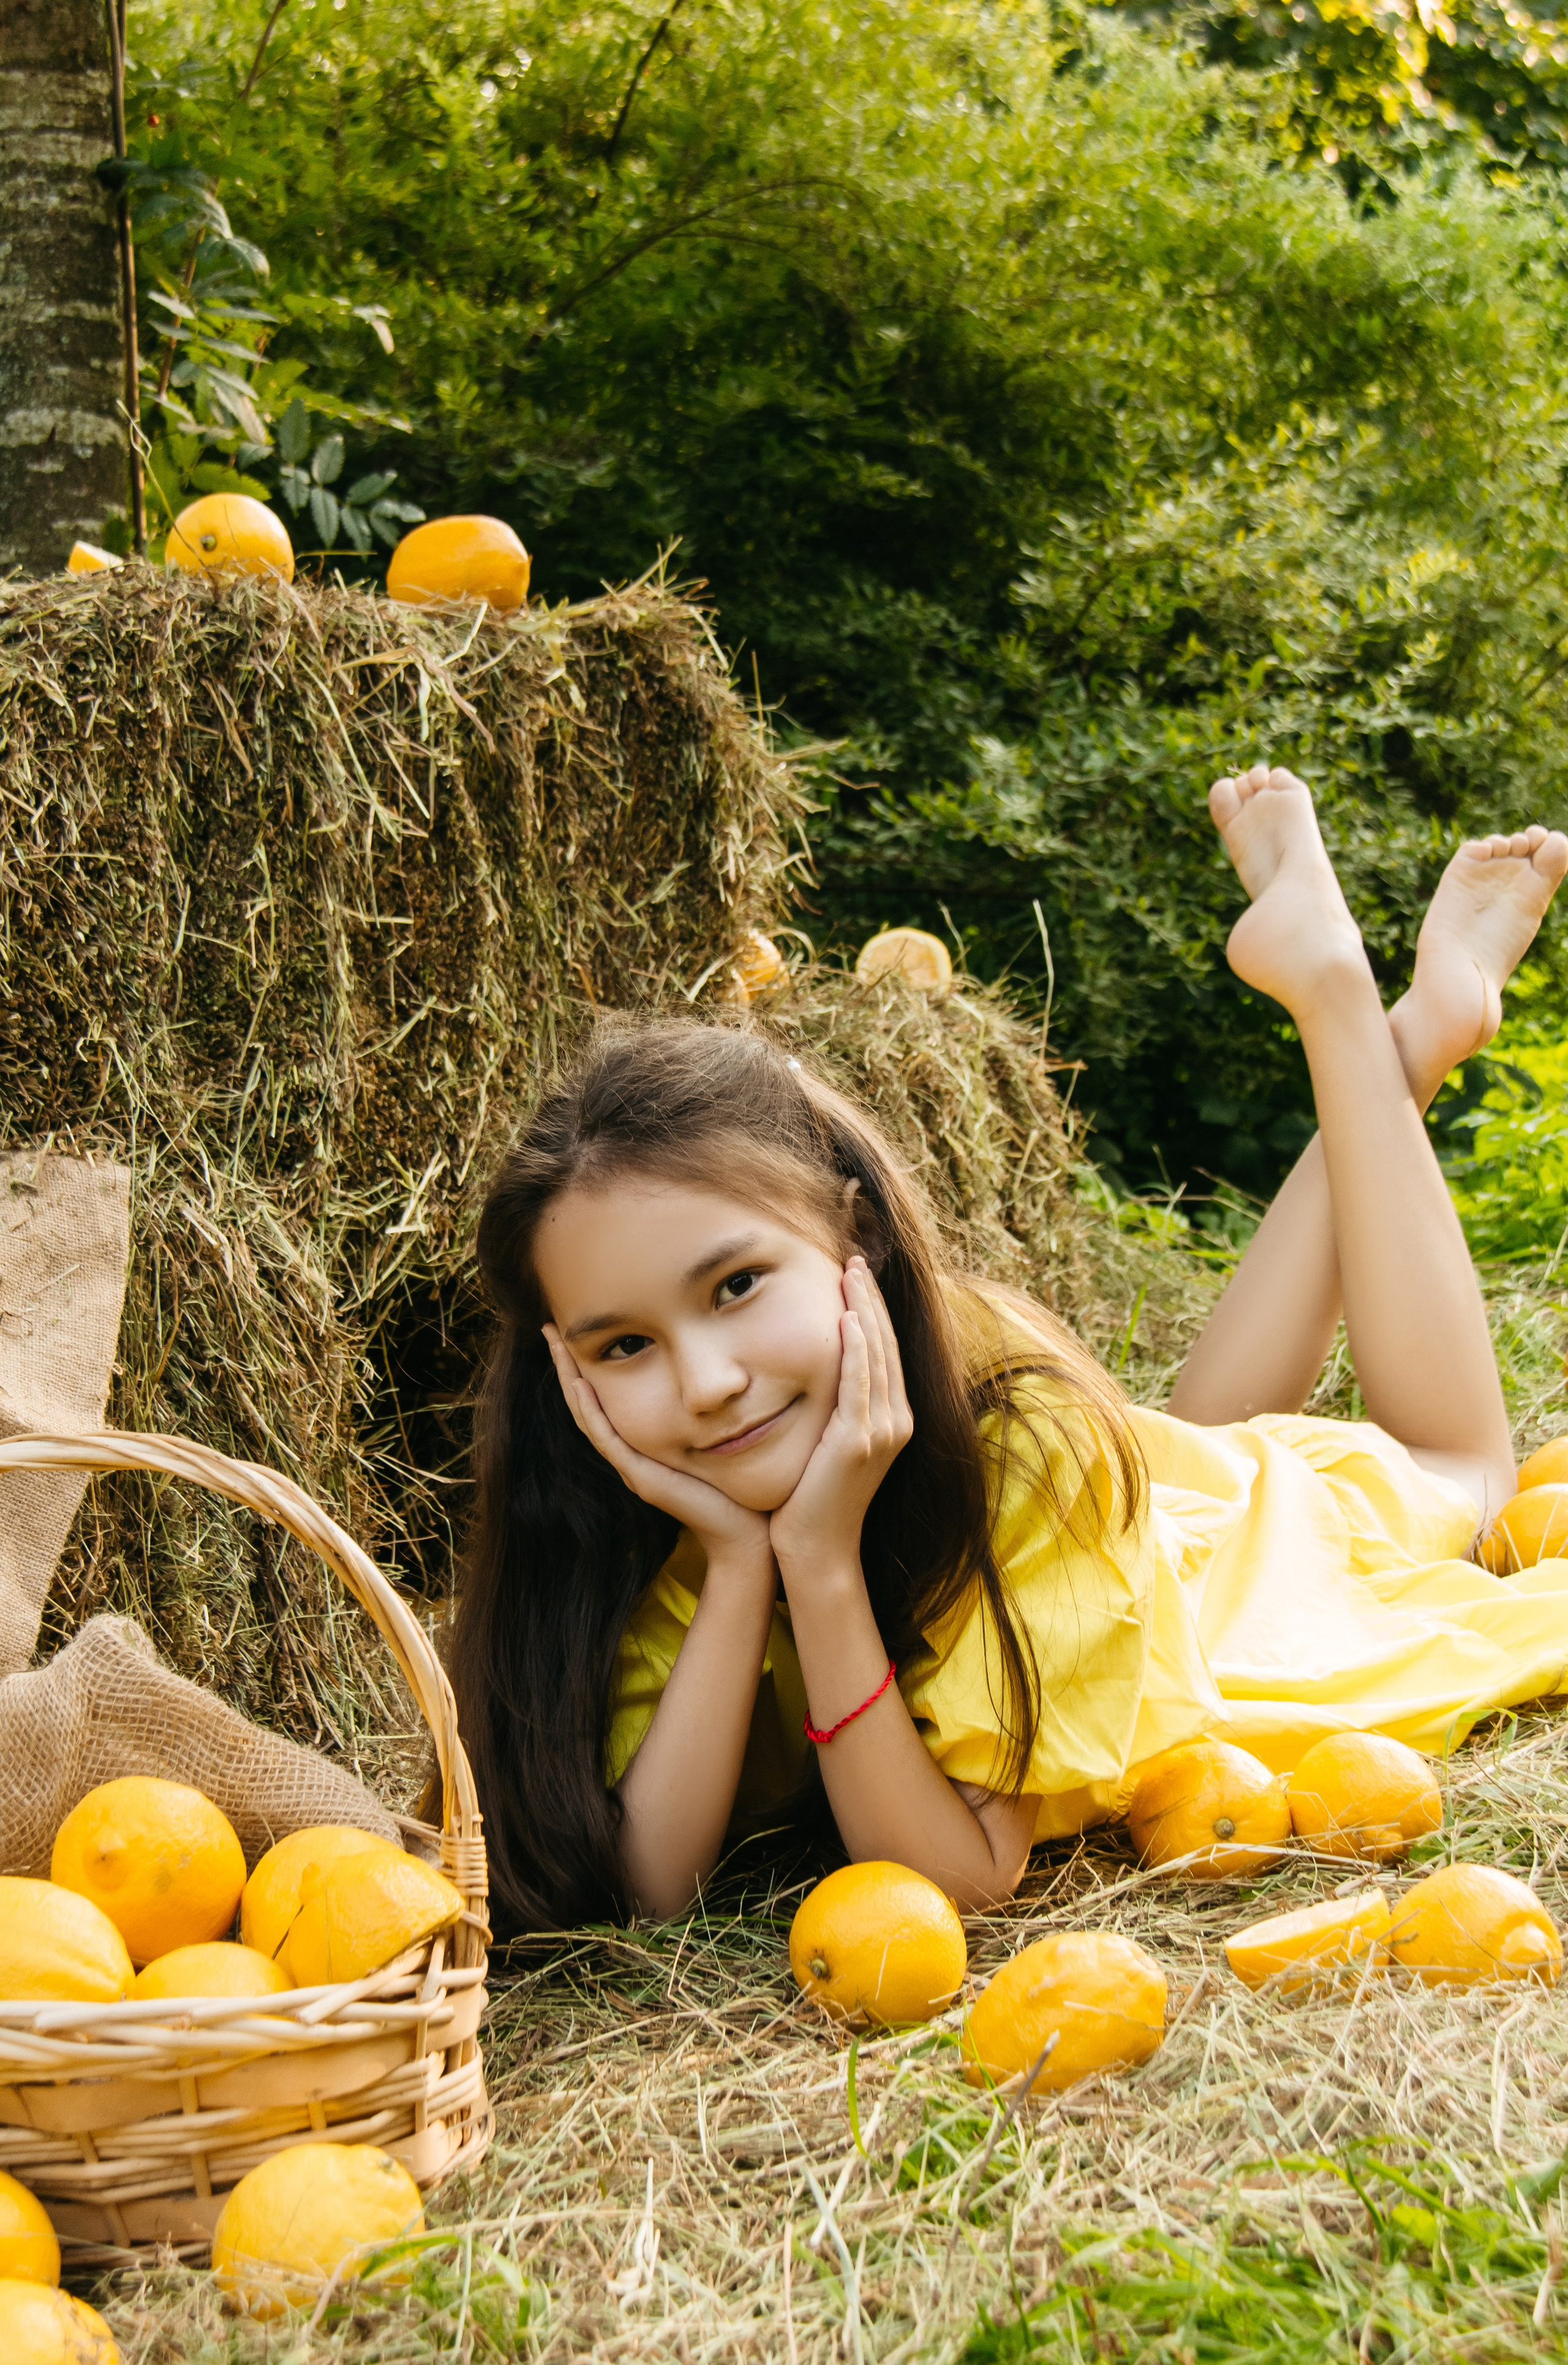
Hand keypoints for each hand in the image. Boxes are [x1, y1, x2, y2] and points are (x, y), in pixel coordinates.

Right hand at [543, 1327, 773, 1566]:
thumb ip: (706, 1410)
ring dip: (570, 1380)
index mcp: (642, 1445)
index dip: (583, 1365)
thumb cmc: (739, 1486)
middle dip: (567, 1365)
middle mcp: (629, 1455)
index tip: (572, 1330)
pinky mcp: (642, 1479)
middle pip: (585, 1403)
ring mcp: (632, 1468)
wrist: (747, 1534)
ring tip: (556, 1345)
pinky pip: (608, 1440)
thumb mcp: (717, 1435)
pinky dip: (592, 1412)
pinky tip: (582, 1384)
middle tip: (550, 1327)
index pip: (601, 1399)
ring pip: (588, 1417)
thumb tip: (718, 1370)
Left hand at [769, 1257, 912, 1582]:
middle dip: (870, 1298)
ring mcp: (882, 1432)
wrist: (815, 1549)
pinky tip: (847, 1318)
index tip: (854, 1274)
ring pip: (878, 1356)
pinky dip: (858, 1349)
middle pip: (886, 1344)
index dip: (872, 1310)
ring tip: (849, 1272)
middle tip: (853, 1259)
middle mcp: (896, 1422)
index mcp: (892, 1420)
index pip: (884, 1351)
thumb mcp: (828, 1443)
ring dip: (864, 1310)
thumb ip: (833, 1407)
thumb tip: (816, 1372)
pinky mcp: (860, 1442)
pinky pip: (862, 1384)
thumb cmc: (812, 1498)